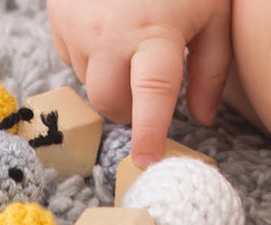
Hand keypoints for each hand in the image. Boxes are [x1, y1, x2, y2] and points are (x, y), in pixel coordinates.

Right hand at [47, 0, 234, 166]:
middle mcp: (110, 33)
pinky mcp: (58, 16)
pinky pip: (72, 58)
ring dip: (112, 81)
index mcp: (155, 34)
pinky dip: (92, 59)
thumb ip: (211, 71)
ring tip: (132, 50)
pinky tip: (110, 33)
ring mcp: (78, 25)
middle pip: (111, 102)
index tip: (146, 162)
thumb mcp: (212, 17)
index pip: (151, 95)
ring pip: (91, 83)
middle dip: (130, 110)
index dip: (149, 132)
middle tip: (149, 96)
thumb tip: (202, 120)